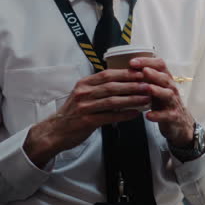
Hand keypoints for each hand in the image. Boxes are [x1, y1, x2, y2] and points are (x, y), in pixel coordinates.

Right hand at [25, 69, 151, 166]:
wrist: (55, 131)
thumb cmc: (72, 114)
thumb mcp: (82, 95)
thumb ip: (98, 88)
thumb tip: (121, 83)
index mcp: (84, 84)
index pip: (108, 74)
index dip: (125, 73)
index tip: (140, 73)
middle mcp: (83, 93)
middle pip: (112, 86)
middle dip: (132, 85)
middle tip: (148, 84)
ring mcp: (84, 107)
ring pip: (112, 100)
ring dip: (132, 99)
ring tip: (146, 99)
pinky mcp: (86, 121)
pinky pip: (109, 116)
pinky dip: (124, 114)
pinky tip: (135, 114)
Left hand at [129, 56, 194, 146]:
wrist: (179, 122)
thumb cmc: (163, 102)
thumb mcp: (156, 87)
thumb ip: (146, 78)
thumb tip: (127, 67)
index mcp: (165, 79)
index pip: (160, 65)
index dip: (147, 62)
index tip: (132, 62)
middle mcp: (170, 88)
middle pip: (165, 78)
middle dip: (154, 74)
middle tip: (144, 70)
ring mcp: (173, 103)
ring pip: (168, 94)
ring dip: (158, 91)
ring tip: (148, 88)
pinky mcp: (173, 117)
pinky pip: (167, 115)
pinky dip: (158, 115)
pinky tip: (148, 115)